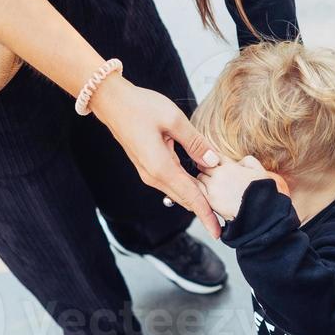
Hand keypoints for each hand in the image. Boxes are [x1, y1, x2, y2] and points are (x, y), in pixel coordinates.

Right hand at [90, 75, 221, 237]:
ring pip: (178, 192)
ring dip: (196, 200)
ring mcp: (149, 173)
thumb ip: (196, 142)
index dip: (206, 214)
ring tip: (215, 209)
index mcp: (161, 167)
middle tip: (223, 222)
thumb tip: (213, 162)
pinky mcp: (148, 166)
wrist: (111, 102)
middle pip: (185, 199)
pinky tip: (199, 186)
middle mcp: (154, 176)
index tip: (218, 232)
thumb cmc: (140, 107)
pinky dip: (187, 188)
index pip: (190, 197)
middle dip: (204, 212)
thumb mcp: (174, 119)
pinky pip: (172, 182)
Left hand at [198, 154, 273, 221]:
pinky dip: (200, 190)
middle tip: (208, 172)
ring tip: (209, 184)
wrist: (259, 213)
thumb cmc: (262, 193)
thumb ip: (248, 161)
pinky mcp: (209, 201)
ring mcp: (213, 187)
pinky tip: (205, 193)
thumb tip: (239, 162)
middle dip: (206, 168)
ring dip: (203, 179)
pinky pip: (198, 191)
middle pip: (204, 165)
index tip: (214, 163)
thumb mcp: (259, 170)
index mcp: (231, 166)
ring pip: (200, 178)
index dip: (214, 159)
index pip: (215, 156)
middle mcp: (219, 174)